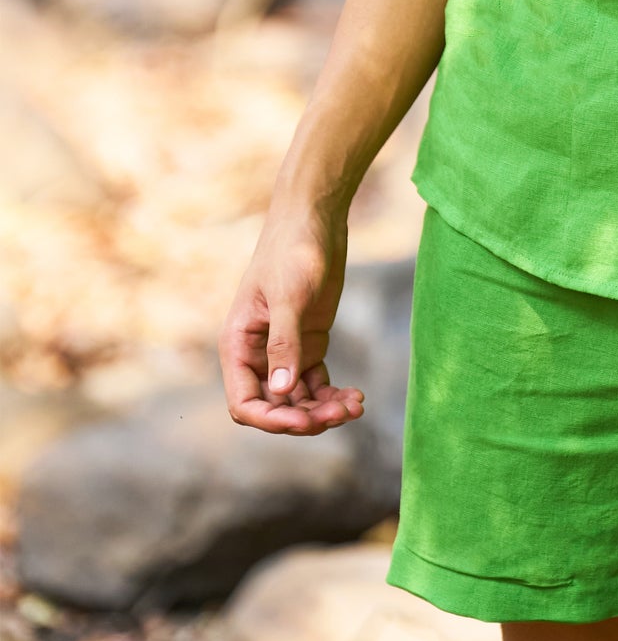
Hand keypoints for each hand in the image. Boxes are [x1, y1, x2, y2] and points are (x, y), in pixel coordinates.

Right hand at [220, 206, 364, 435]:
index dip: (271, 420)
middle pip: (275, 407)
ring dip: (324, 410)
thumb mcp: (289, 297)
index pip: (245, 403)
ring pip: (298, 399)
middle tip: (341, 413)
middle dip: (305, 417)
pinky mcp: (309, 342)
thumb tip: (282, 391)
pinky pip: (316, 383)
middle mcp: (257, 353)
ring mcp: (284, 350)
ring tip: (355, 406)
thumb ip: (284, 343)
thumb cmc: (292, 249)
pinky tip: (355, 397)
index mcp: (238, 345)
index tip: (305, 422)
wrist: (315, 218)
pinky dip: (333, 394)